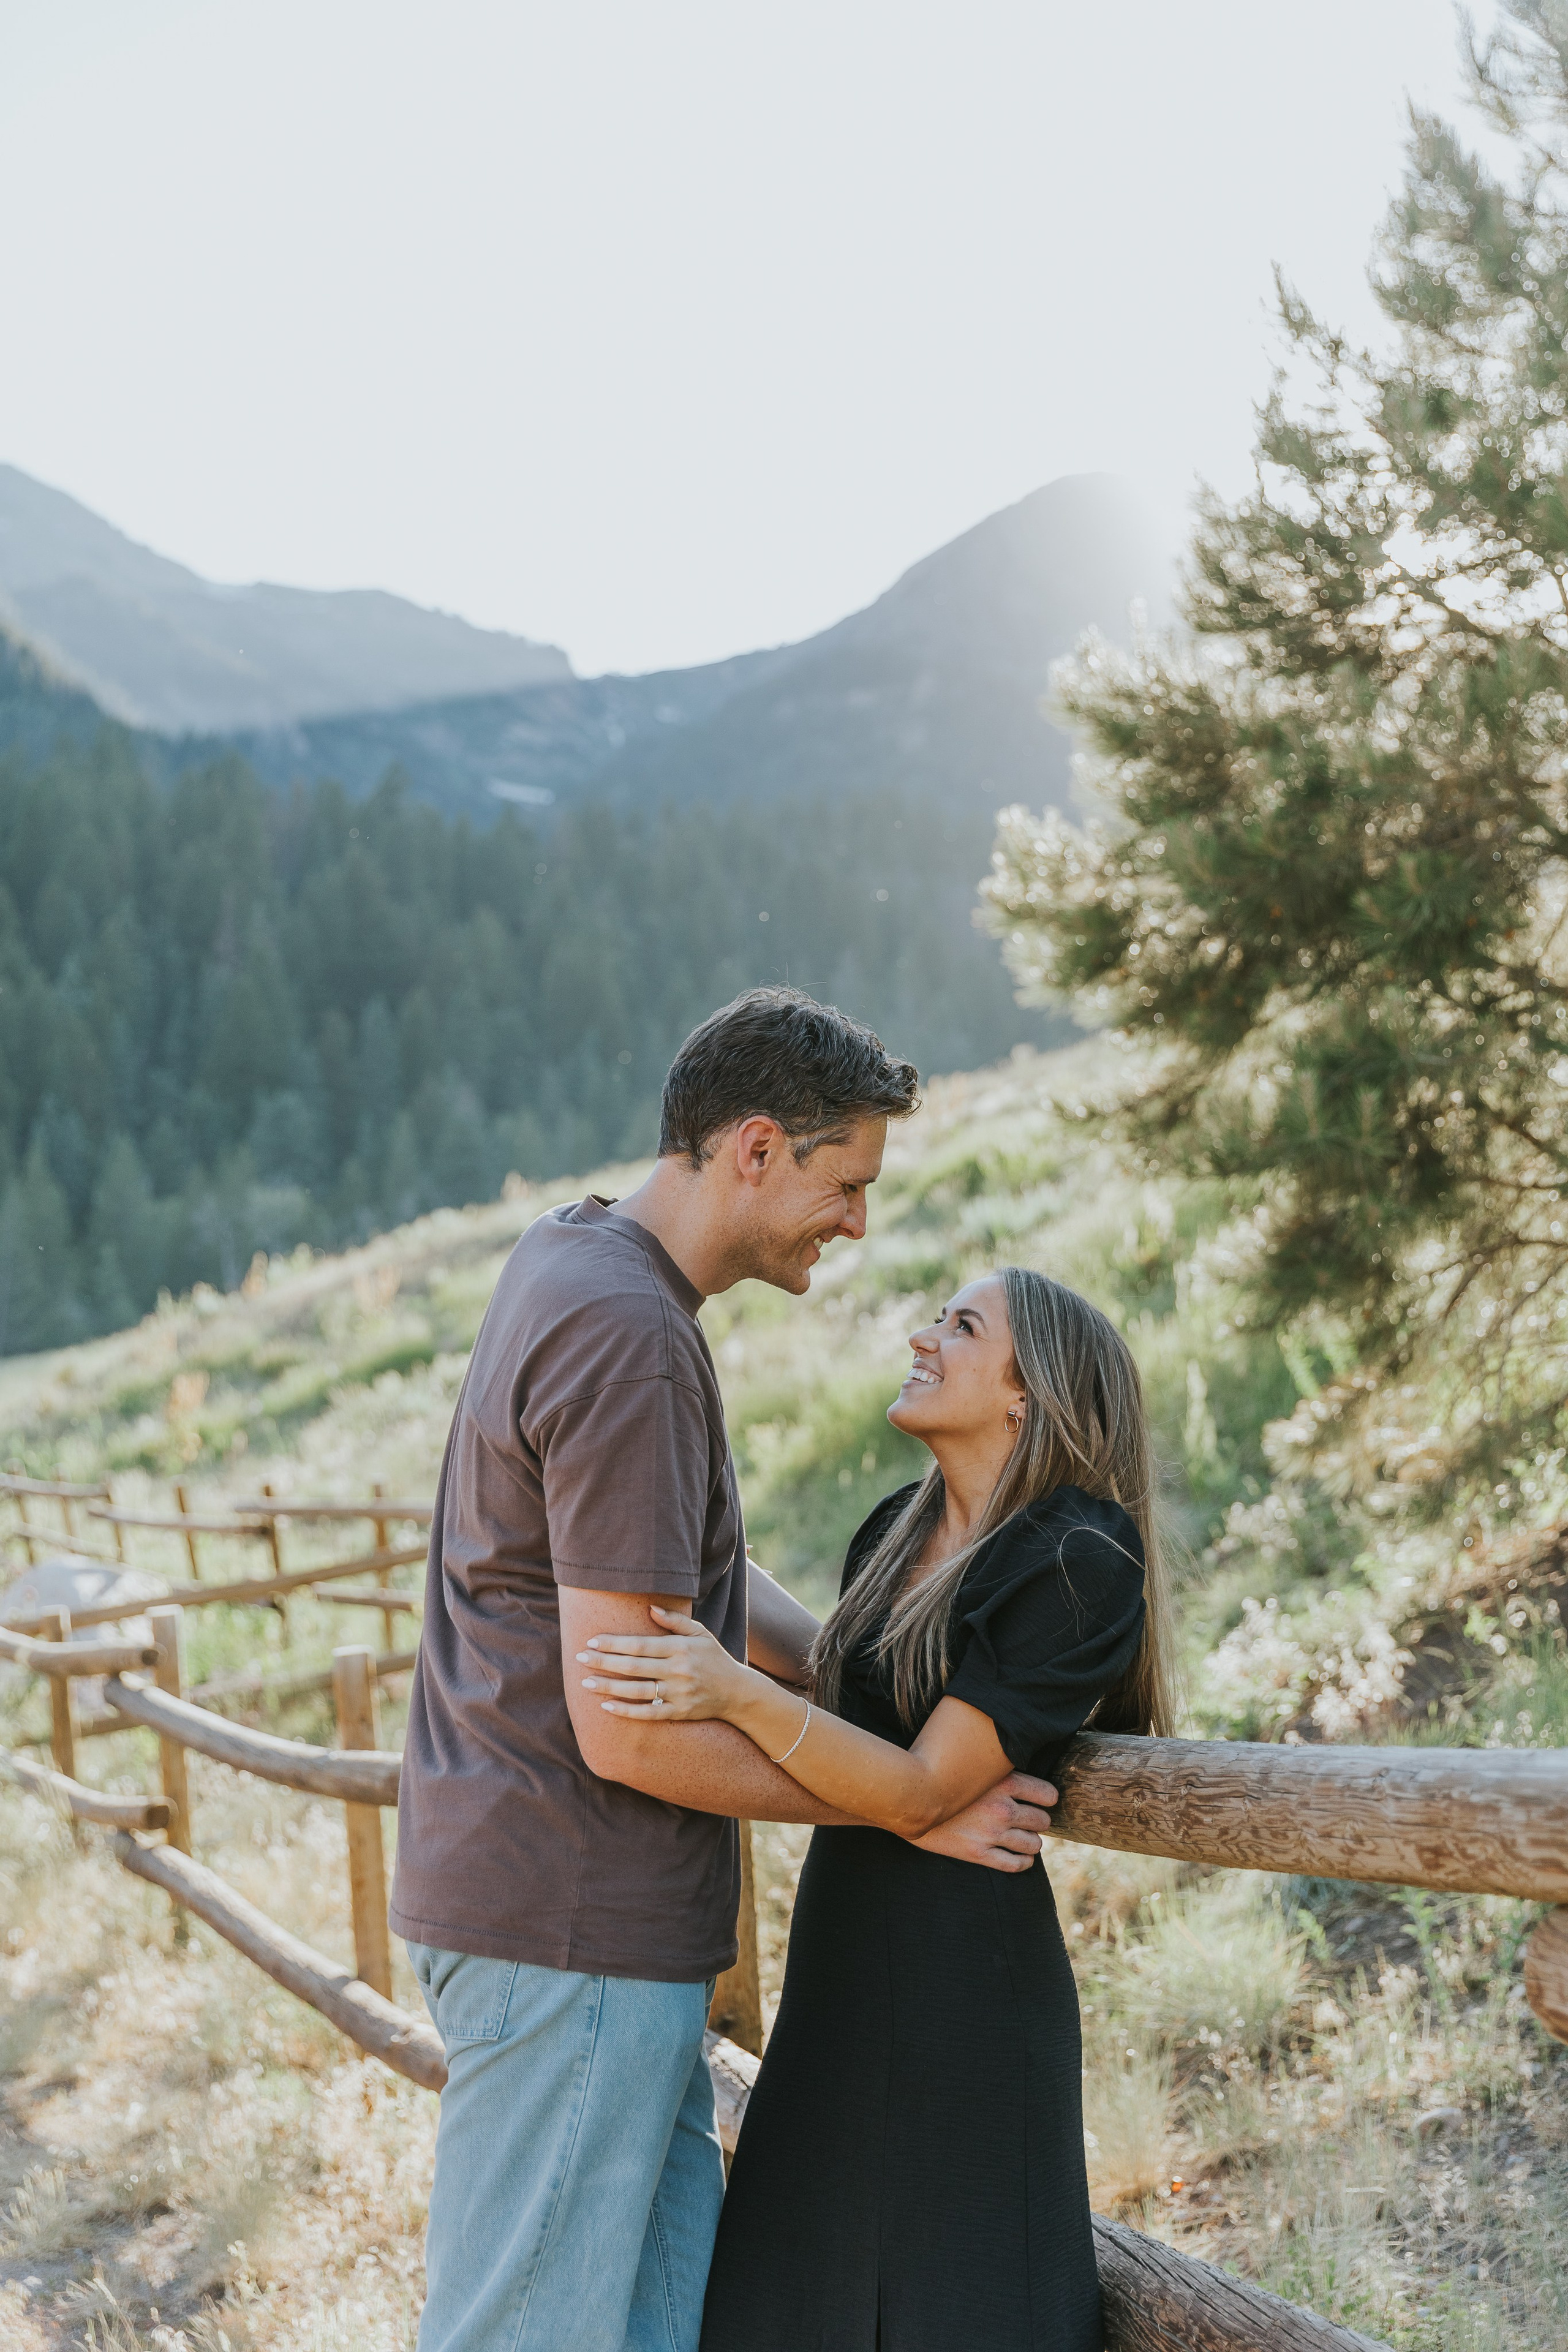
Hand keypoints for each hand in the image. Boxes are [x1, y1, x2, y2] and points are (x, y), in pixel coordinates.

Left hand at [577, 1606, 749, 1722]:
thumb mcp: (700, 1633)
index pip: (640, 1644)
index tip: (592, 1640)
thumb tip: (649, 1608)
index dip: (614, 1643)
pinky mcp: (678, 1712)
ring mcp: (678, 1693)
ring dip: (608, 1686)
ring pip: (637, 1690)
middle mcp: (678, 1670)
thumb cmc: (714, 1658)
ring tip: (586, 1682)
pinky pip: (648, 1713)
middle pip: (633, 1666)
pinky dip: (626, 1711)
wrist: (737, 1692)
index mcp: (680, 1648)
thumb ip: (674, 1621)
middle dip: (604, 1661)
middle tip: (579, 1657)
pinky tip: (606, 1706)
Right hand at [907, 1771, 1056, 1873]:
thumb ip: (994, 1762)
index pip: (1047, 1794)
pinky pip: (1015, 1864)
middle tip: (1029, 1819)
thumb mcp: (971, 1759)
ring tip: (1024, 1838)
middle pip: (1042, 1821)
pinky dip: (1023, 1862)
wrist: (907, 1800)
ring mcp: (991, 1833)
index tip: (1041, 1800)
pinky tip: (1020, 1857)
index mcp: (1003, 1781)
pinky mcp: (978, 1853)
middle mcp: (1002, 1808)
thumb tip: (1010, 1754)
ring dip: (1030, 1842)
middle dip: (1038, 1821)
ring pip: (1033, 1844)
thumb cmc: (937, 1773)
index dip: (1047, 1798)